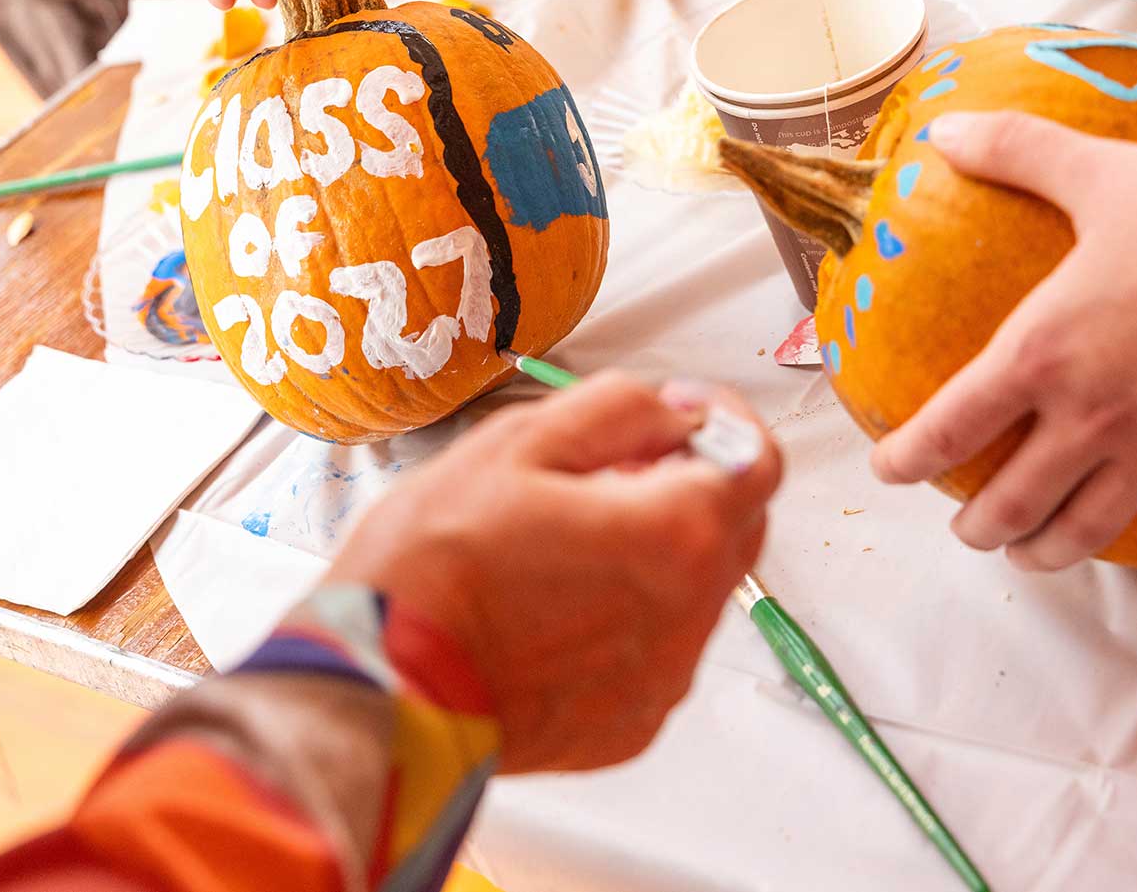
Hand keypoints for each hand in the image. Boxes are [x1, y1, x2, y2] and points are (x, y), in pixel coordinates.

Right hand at [327, 373, 779, 772]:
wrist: (379, 687)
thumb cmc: (432, 568)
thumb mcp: (516, 442)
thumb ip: (619, 410)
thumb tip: (672, 410)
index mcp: (672, 534)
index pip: (756, 461)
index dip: (721, 420)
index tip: (678, 411)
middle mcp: (685, 614)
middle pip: (734, 526)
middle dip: (691, 485)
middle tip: (610, 468)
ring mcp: (660, 678)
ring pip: (694, 589)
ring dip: (655, 552)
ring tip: (562, 540)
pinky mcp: (630, 724)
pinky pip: (654, 649)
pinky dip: (625, 616)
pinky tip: (551, 602)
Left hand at [871, 112, 1136, 585]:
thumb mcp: (1101, 174)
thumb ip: (1018, 152)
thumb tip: (943, 127)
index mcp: (1044, 355)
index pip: (950, 426)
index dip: (907, 459)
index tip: (888, 472)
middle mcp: (1093, 417)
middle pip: (1015, 500)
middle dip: (980, 525)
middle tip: (967, 528)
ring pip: (1092, 528)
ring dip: (1052, 552)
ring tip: (1032, 558)